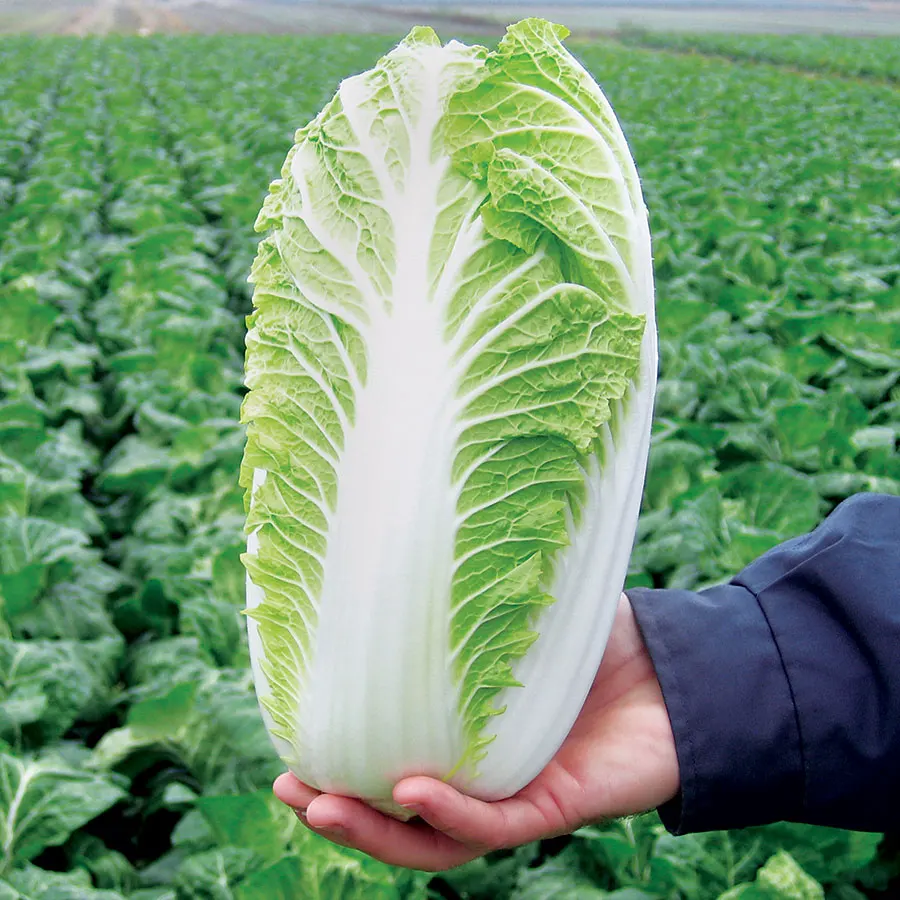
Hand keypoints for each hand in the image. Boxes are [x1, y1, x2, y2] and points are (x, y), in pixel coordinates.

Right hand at [273, 593, 678, 870]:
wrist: (689, 667)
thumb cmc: (608, 635)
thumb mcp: (532, 607)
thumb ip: (486, 591)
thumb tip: (423, 534)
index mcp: (471, 733)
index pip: (396, 755)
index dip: (344, 755)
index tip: (292, 733)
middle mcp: (487, 773)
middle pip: (401, 811)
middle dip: (341, 807)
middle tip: (289, 783)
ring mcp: (519, 794)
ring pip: (435, 836)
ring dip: (374, 828)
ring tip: (319, 804)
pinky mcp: (558, 805)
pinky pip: (496, 823)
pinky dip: (451, 812)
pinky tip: (411, 789)